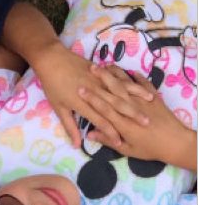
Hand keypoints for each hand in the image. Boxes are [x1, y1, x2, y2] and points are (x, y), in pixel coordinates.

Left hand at [31, 41, 152, 147]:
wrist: (53, 60)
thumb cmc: (53, 87)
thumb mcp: (59, 109)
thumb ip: (70, 127)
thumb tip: (76, 144)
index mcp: (83, 105)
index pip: (100, 121)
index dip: (110, 133)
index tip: (121, 142)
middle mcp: (96, 93)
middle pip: (116, 107)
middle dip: (131, 116)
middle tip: (146, 125)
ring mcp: (100, 81)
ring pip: (123, 92)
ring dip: (137, 99)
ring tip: (150, 106)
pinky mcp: (103, 72)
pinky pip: (122, 79)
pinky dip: (134, 85)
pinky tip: (144, 89)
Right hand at [80, 68, 195, 169]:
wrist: (175, 141)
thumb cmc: (149, 149)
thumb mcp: (127, 150)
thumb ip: (108, 140)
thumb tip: (90, 134)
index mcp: (121, 122)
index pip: (102, 107)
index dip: (90, 98)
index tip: (80, 89)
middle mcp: (130, 107)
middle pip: (112, 91)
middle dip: (100, 80)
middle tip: (89, 68)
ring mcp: (142, 100)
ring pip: (125, 84)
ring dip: (114, 74)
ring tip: (103, 65)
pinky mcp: (153, 97)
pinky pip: (142, 83)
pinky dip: (134, 76)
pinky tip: (128, 70)